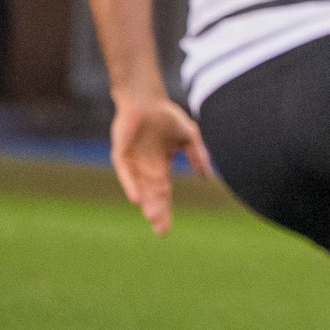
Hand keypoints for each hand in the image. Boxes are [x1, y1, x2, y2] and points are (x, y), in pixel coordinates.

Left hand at [110, 96, 211, 235]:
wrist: (146, 99)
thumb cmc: (167, 116)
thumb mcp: (189, 136)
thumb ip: (198, 155)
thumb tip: (207, 176)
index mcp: (161, 166)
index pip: (164, 193)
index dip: (165, 210)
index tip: (164, 230)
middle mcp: (146, 168)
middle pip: (153, 195)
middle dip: (158, 212)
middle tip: (161, 230)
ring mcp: (133, 162)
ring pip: (141, 188)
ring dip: (146, 202)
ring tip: (151, 217)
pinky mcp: (121, 155)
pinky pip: (126, 174)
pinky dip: (131, 185)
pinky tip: (136, 198)